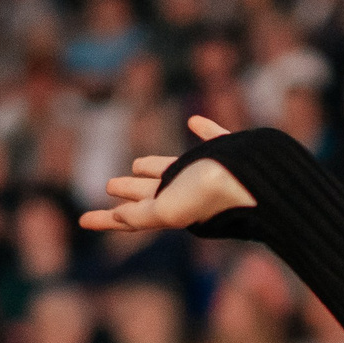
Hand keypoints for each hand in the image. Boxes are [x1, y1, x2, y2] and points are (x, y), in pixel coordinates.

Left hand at [77, 116, 255, 234]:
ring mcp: (208, 172)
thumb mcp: (170, 209)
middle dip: (130, 190)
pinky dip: (204, 130)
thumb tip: (118, 216)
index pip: (131, 217)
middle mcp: (187, 191)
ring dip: (156, 166)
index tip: (81, 220)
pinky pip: (213, 137)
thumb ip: (143, 215)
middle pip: (148, 192)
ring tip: (139, 163)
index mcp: (172, 208)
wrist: (261, 178)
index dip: (106, 220)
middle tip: (109, 185)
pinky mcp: (230, 152)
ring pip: (174, 168)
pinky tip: (195, 122)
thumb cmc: (214, 195)